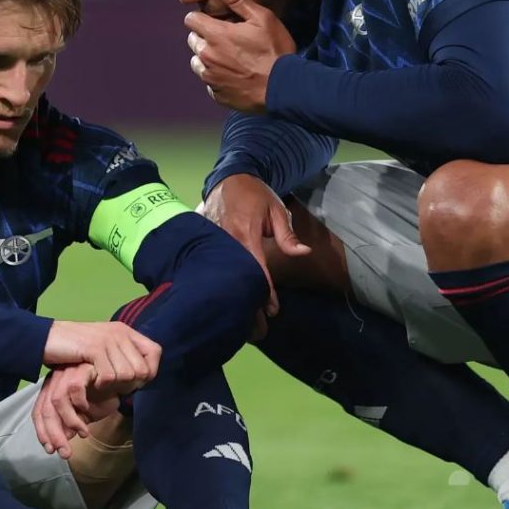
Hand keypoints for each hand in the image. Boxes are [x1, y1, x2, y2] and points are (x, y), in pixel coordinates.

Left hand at [32, 364, 135, 457]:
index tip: (51, 450)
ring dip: (69, 421)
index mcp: (52, 389)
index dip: (43, 432)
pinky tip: (88, 410)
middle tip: (65, 452)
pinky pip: (75, 387)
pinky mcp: (82, 367)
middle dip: (54, 434)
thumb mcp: (84, 416)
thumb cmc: (103, 396)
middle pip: (46, 409)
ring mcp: (68, 371)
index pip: (38, 412)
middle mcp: (56, 379)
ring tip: (83, 434)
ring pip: (58, 399)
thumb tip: (58, 444)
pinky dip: (80, 403)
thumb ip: (69, 426)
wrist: (124, 381)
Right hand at [43, 321, 161, 386]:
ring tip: (99, 383)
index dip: (149, 371)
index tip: (134, 382)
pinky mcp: (94, 348)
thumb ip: (123, 357)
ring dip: (113, 386)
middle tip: (112, 387)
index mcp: (125, 331)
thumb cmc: (75, 350)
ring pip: (126, 375)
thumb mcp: (104, 349)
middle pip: (142, 370)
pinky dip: (100, 385)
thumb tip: (145, 375)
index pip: (155, 352)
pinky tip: (91, 381)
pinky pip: (109, 376)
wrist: (47, 340)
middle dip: (129, 385)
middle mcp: (120, 333)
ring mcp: (108, 339)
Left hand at [185, 0, 296, 112]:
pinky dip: (217, 78)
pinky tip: (235, 75)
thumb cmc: (274, 50)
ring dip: (208, 58)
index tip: (214, 20)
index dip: (202, 17)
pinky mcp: (217, 95)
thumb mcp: (261, 18)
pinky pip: (209, 83)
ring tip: (230, 58)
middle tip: (226, 38)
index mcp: (214, 35)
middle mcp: (206, 56)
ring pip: (197, 63)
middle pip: (192, 41)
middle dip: (204, 37)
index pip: (190, 19)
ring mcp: (210, 78)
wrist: (283, 88)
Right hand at [202, 174, 310, 315]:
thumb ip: (287, 235)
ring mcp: (213, 244)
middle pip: (236, 282)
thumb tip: (303, 252)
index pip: (257, 271)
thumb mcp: (276, 210)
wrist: (229, 178)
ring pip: (222, 278)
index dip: (265, 293)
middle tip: (258, 330)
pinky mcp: (205, 244)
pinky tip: (225, 304)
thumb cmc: (256, 195)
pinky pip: (212, 269)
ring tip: (242, 325)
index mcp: (245, 235)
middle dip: (247, 307)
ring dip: (232, 301)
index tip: (273, 311)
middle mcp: (226, 243)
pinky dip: (220, 286)